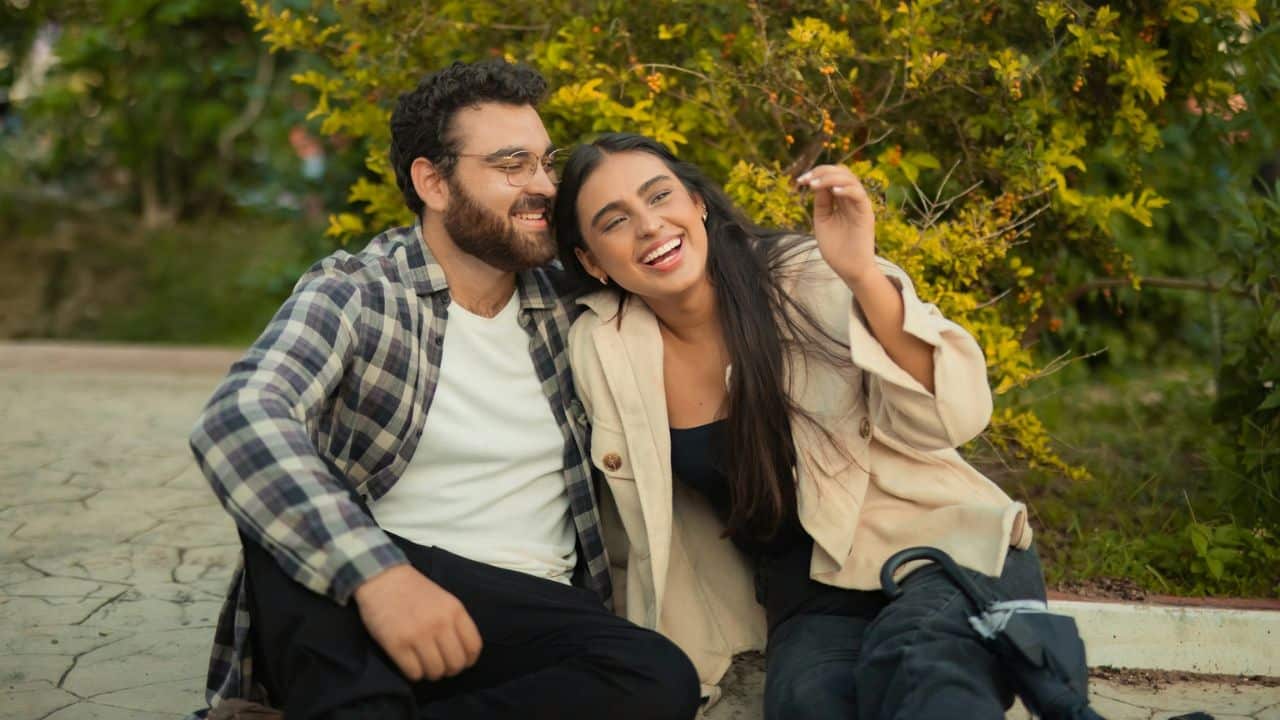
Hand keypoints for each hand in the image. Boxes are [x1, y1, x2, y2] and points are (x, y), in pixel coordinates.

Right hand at [353, 564, 482, 681]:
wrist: (382, 578)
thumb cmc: (414, 590)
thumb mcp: (444, 600)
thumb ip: (455, 622)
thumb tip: (462, 652)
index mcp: (455, 611)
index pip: (473, 647)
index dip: (468, 660)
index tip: (460, 661)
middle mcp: (440, 624)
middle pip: (456, 664)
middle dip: (449, 670)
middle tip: (439, 665)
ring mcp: (418, 636)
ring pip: (435, 672)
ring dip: (431, 673)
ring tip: (424, 664)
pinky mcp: (397, 645)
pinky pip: (414, 673)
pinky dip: (414, 673)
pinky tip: (410, 663)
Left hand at [796, 164, 876, 284]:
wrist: (849, 270)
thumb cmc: (836, 249)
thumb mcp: (822, 221)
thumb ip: (822, 203)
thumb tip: (815, 183)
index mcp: (841, 200)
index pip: (832, 176)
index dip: (816, 174)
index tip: (800, 180)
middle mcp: (851, 199)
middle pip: (842, 172)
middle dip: (822, 171)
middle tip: (806, 180)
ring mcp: (859, 205)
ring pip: (850, 179)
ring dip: (830, 178)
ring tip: (814, 185)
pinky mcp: (866, 214)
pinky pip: (858, 195)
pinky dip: (846, 189)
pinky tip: (833, 191)